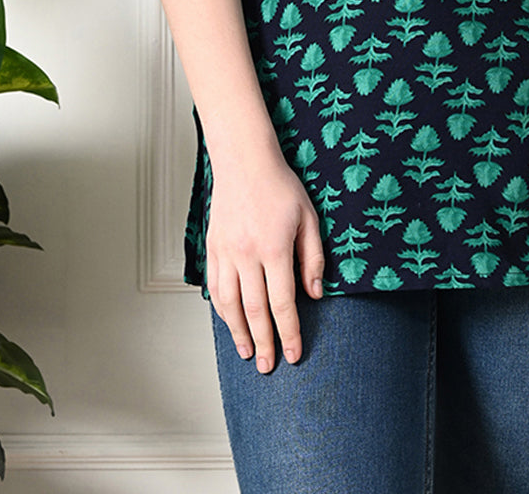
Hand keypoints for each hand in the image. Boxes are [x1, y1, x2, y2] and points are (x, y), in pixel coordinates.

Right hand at [206, 150, 324, 373]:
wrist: (245, 161)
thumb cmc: (280, 187)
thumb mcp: (309, 217)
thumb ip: (312, 258)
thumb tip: (315, 295)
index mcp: (274, 248)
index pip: (282, 303)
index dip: (289, 333)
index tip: (294, 355)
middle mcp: (246, 254)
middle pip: (254, 310)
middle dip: (264, 343)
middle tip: (269, 367)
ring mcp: (226, 252)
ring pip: (229, 304)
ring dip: (238, 332)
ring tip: (248, 352)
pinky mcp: (213, 247)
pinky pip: (214, 287)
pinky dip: (222, 309)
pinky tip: (230, 322)